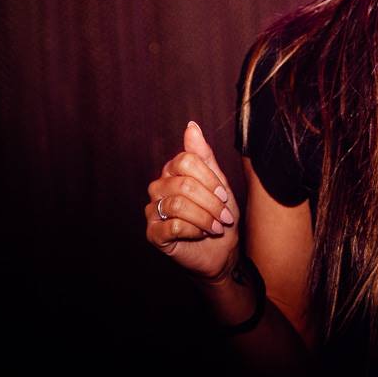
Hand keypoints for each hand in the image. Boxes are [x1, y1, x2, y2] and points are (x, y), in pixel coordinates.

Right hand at [144, 121, 240, 283]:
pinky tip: (201, 234)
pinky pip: (172, 226)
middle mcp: (158, 187)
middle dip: (211, 202)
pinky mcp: (152, 234)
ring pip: (178, 205)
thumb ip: (204, 155)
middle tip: (225, 216)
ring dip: (205, 218)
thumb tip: (191, 126)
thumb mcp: (218, 182)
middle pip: (184, 184)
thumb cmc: (220, 214)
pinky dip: (194, 231)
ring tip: (216, 226)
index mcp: (173, 171)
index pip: (185, 160)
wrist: (222, 250)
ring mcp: (152, 211)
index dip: (209, 178)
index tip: (223, 195)